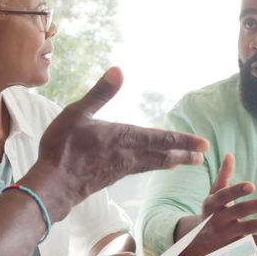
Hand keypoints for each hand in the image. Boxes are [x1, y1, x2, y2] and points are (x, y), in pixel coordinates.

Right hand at [23, 68, 208, 221]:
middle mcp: (127, 155)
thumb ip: (99, 93)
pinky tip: (150, 165)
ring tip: (184, 162)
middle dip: (184, 154)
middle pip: (162, 155)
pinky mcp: (112, 177)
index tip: (203, 144)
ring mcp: (120, 169)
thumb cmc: (62, 148)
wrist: (53, 185)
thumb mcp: (77, 113)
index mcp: (123, 137)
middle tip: (202, 157)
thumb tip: (118, 70)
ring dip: (170, 162)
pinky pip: (138, 169)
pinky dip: (151, 166)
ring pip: (152, 164)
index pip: (161, 138)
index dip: (183, 141)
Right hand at [176, 153, 256, 255]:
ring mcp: (226, 236)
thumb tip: (229, 155)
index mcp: (212, 204)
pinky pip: (251, 243)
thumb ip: (223, 176)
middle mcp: (217, 220)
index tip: (252, 185)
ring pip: (249, 229)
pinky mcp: (234, 249)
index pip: (224, 196)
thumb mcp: (214, 195)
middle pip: (240, 211)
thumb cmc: (212, 212)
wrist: (198, 243)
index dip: (236, 191)